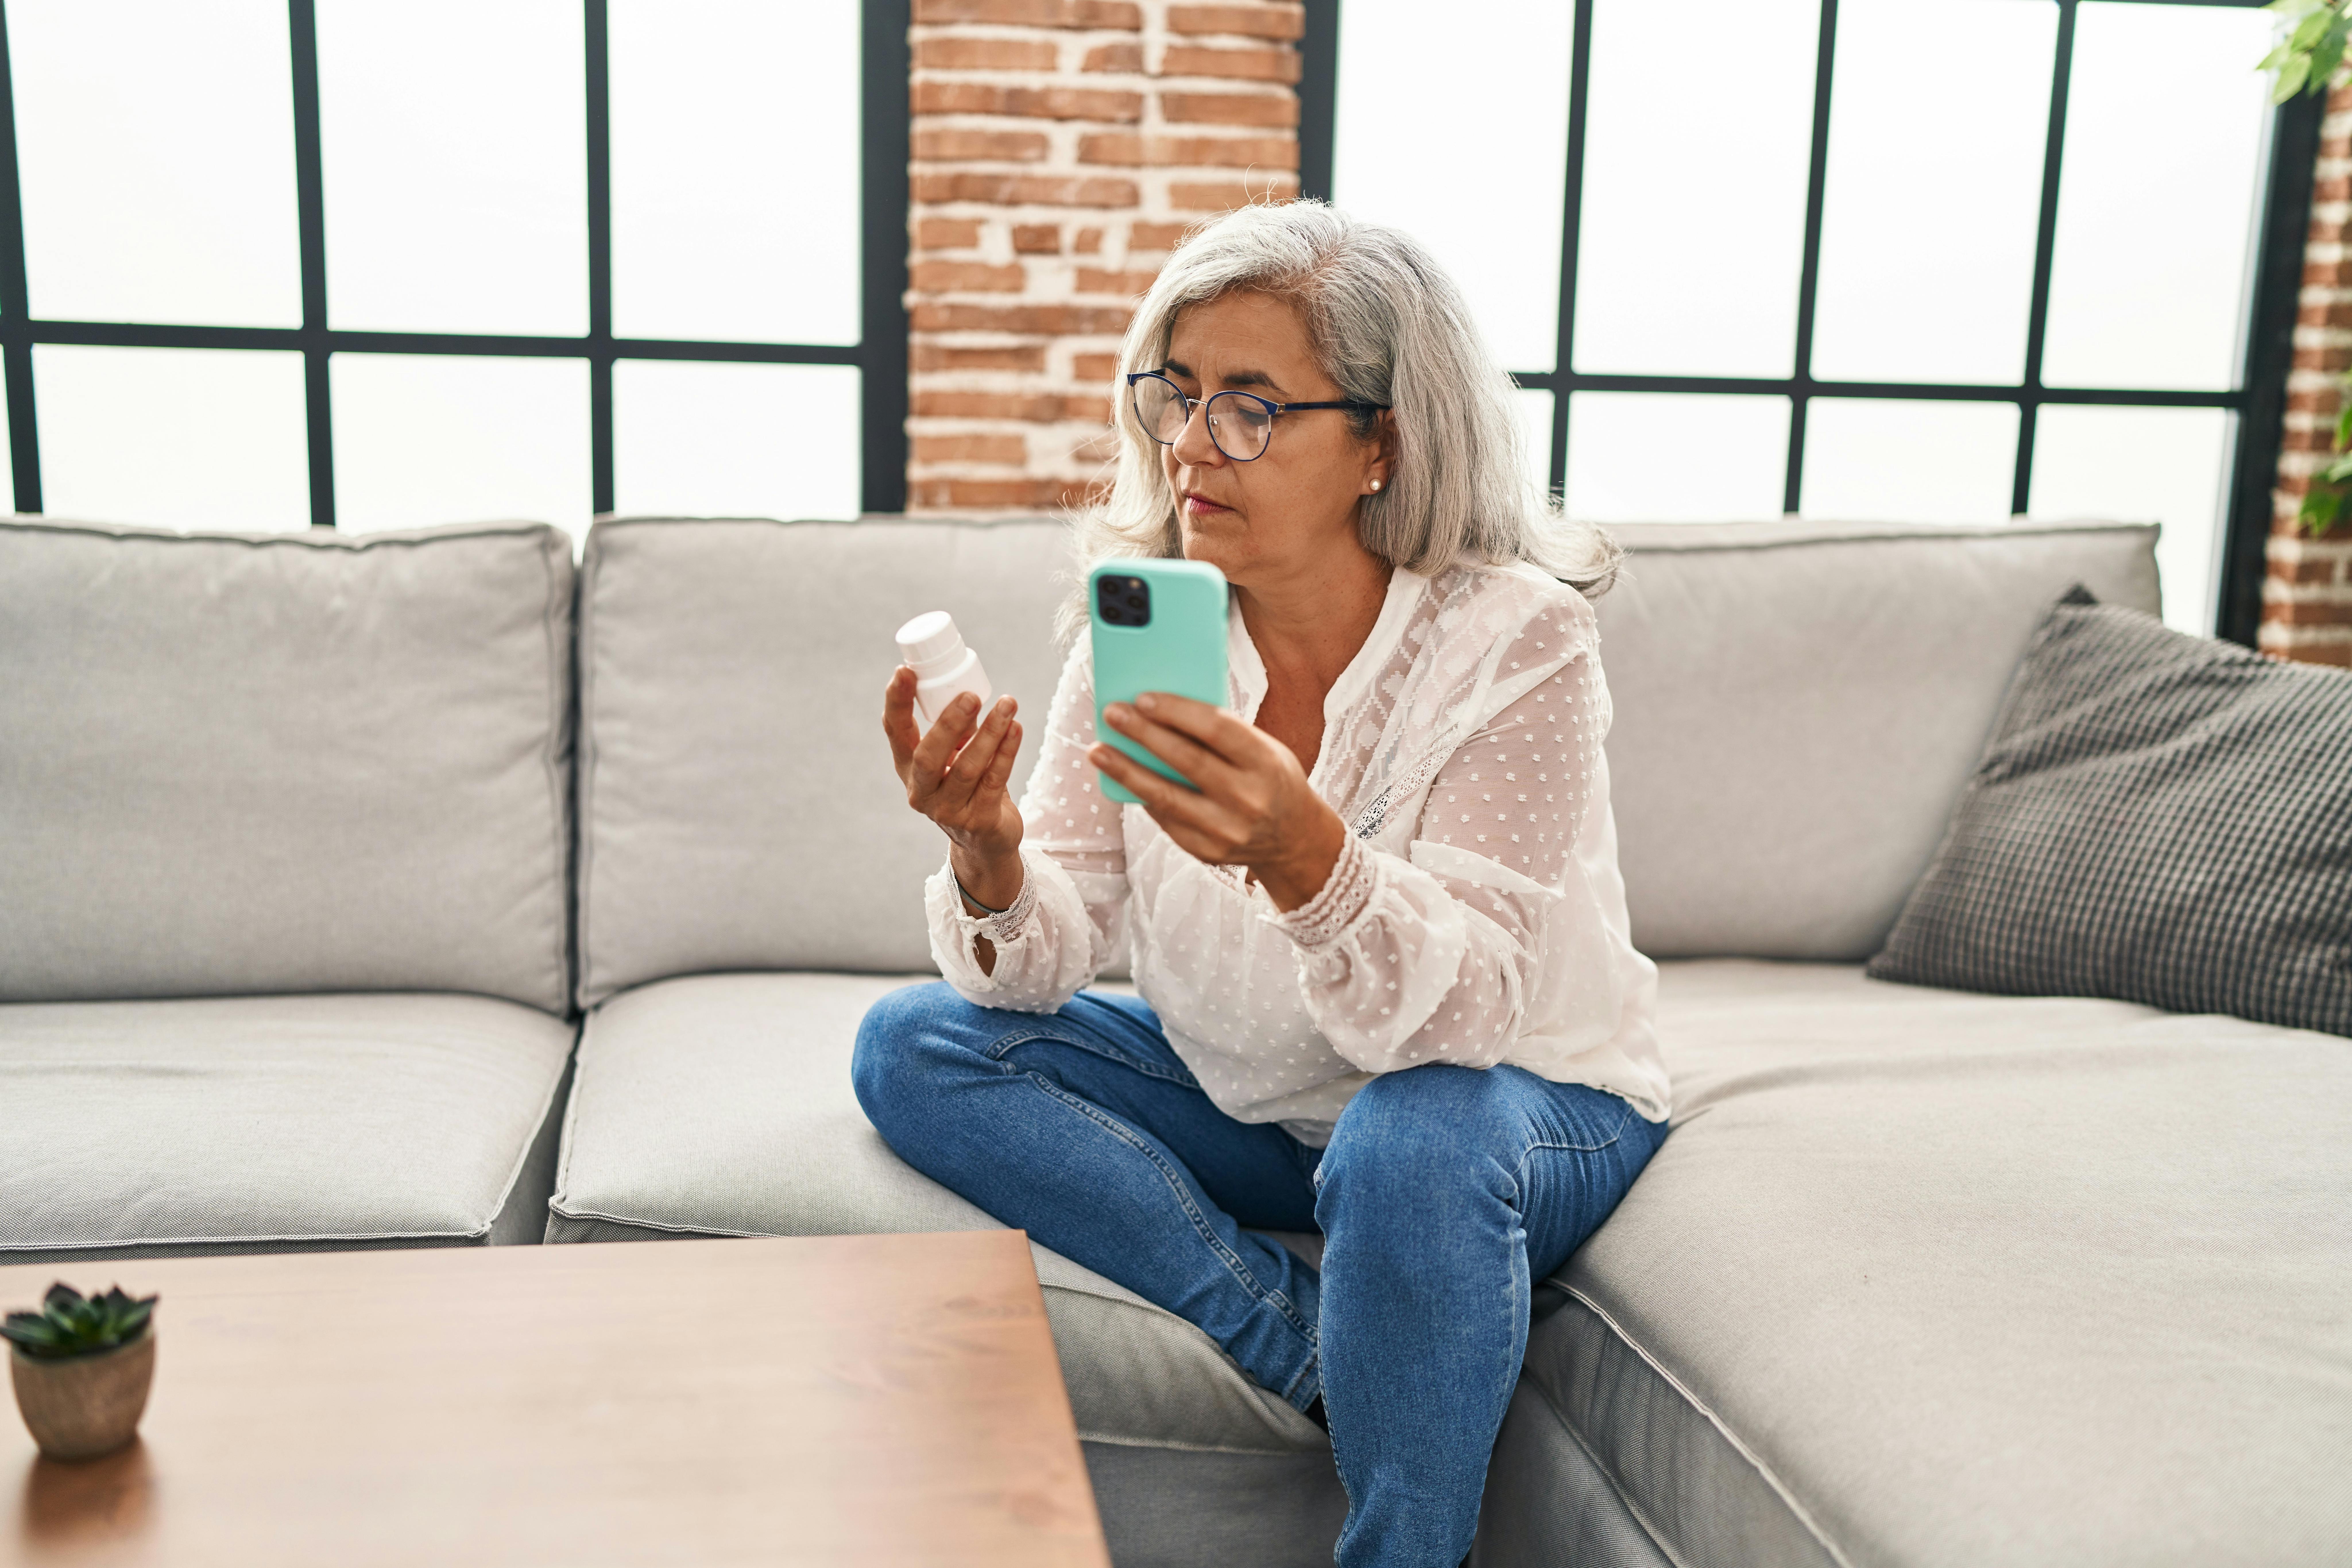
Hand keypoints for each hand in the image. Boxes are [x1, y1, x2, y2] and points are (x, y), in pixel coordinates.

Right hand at [884, 668, 1024, 909]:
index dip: (896, 702)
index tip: (904, 672)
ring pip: (968, 769)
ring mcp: (948, 811)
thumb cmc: (968, 786)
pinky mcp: (978, 822)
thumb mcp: (955, 755)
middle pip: (928, 757)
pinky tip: (1017, 729)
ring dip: (990, 733)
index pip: (895, 732)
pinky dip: (1007, 753)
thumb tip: (965, 690)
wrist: (985, 840)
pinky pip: (994, 782)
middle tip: (971, 696)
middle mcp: (922, 792)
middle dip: (949, 723)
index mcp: (909, 768)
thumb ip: (956, 729)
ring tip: (1008, 704)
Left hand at [1090, 692, 1345, 911]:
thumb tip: (1161, 711)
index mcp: (1266, 763)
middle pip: (1185, 760)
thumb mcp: (1264, 749)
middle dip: (1143, 733)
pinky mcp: (1207, 851)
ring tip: (1097, 751)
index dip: (1177, 711)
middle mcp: (1248, 799)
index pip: (1217, 729)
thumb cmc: (1271, 778)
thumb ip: (1223, 734)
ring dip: (1126, 770)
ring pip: (1165, 796)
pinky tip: (1123, 778)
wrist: (1295, 838)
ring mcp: (1227, 830)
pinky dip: (1143, 796)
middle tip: (1112, 713)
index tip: (1143, 697)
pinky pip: (1166, 819)